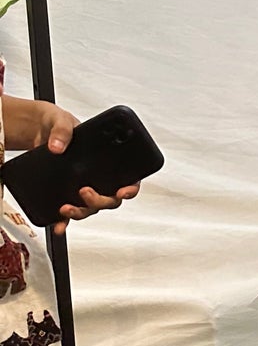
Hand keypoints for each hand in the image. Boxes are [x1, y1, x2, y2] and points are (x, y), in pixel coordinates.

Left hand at [7, 104, 139, 235]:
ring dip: (81, 212)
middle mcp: (99, 179)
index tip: (123, 191)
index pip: (130, 179)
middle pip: (110, 200)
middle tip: (85, 191)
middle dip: (99, 201)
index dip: (130, 189)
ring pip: (91, 209)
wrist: (38, 130)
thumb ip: (62, 130)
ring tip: (66, 208)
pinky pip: (68, 214)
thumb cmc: (59, 124)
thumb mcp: (61, 120)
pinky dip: (64, 222)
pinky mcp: (65, 195)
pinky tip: (57, 225)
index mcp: (109, 161)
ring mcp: (83, 189)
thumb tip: (57, 146)